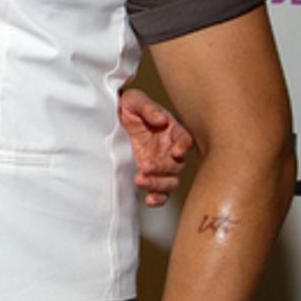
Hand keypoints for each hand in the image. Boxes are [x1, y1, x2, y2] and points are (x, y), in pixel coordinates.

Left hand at [119, 87, 193, 206]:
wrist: (116, 116)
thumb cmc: (130, 106)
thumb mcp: (135, 100)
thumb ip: (148, 108)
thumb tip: (161, 119)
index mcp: (173, 131)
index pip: (185, 140)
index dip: (183, 146)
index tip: (176, 152)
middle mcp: (171, 150)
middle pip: (177, 165)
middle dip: (162, 168)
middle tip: (146, 166)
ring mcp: (162, 164)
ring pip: (170, 181)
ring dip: (158, 184)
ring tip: (140, 180)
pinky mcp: (151, 174)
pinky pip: (160, 191)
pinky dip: (158, 198)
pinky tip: (149, 200)